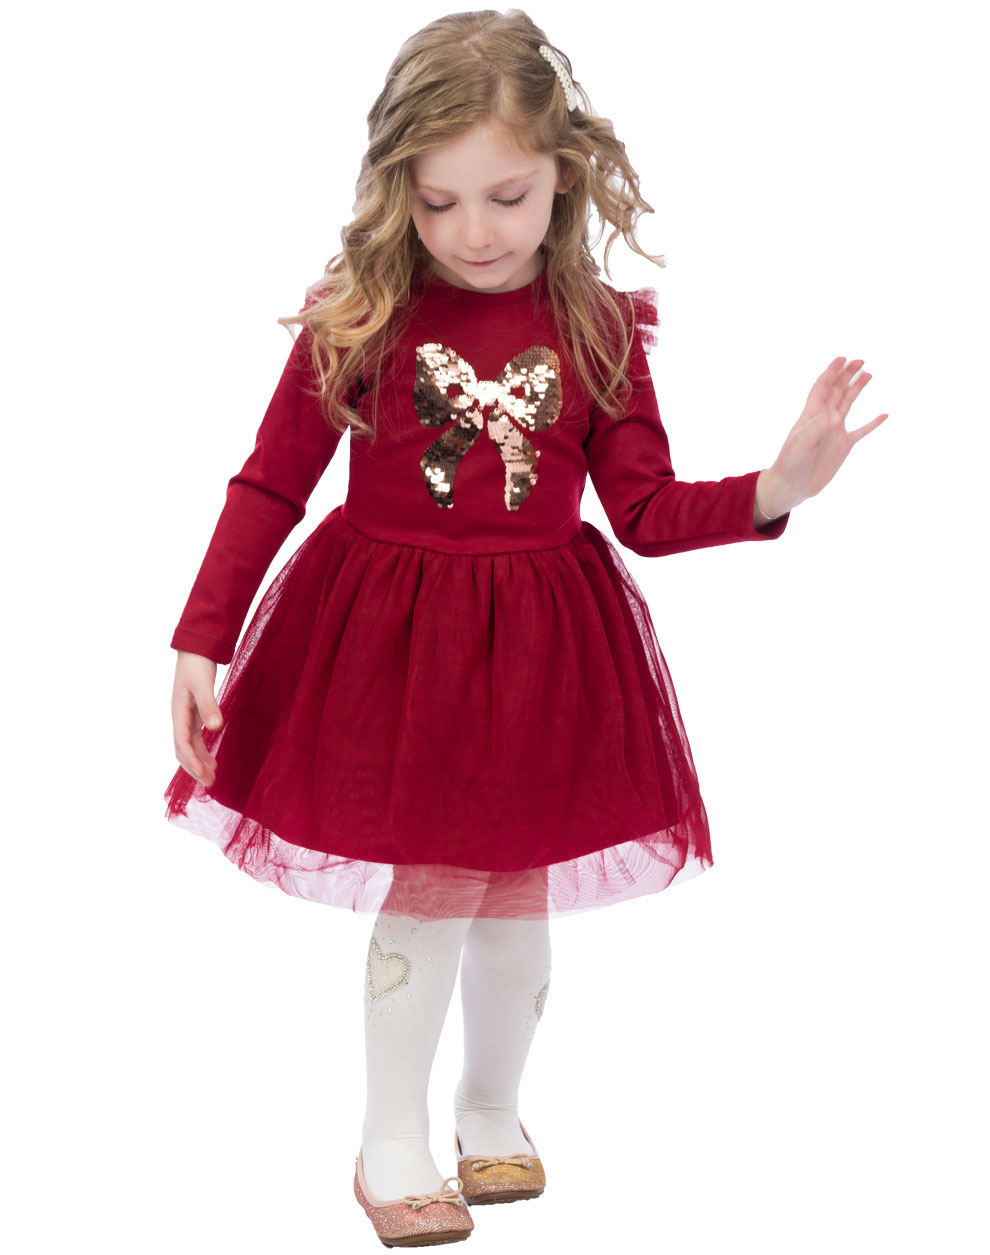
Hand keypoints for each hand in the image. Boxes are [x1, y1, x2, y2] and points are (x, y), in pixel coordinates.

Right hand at [171, 651, 222, 785]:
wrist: (195, 651)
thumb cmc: (197, 666)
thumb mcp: (203, 685)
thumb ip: (209, 706)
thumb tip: (214, 728)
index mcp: (179, 713)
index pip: (181, 744)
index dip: (191, 761)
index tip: (203, 775)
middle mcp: (180, 718)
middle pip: (183, 750)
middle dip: (194, 768)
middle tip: (209, 783)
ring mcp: (186, 717)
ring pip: (189, 747)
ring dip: (199, 762)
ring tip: (212, 777)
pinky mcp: (194, 715)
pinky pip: (195, 739)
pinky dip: (202, 751)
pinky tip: (212, 759)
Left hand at [758, 357, 887, 516]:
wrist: (793, 485)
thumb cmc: (791, 462)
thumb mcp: (801, 443)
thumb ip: (817, 427)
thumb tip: (836, 417)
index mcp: (811, 414)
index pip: (822, 387)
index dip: (831, 372)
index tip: (843, 359)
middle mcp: (824, 419)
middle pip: (836, 390)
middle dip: (847, 374)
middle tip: (860, 361)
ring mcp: (834, 431)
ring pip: (847, 404)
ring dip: (857, 389)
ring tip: (869, 374)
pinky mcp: (843, 446)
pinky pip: (861, 431)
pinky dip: (872, 423)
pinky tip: (884, 415)